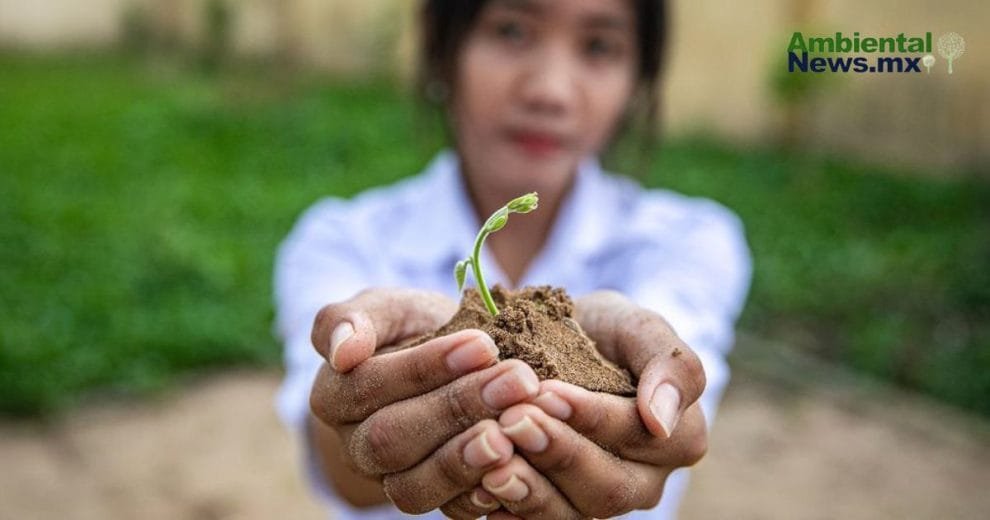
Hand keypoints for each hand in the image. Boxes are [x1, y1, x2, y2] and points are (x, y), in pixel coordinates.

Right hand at [308, 288, 541, 512]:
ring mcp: (390, 480)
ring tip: (514, 430)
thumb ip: (352, 318)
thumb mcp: (388, 308)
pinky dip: (481, 495)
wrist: (450, 365)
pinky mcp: (431, 500)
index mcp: (333, 395)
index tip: (483, 344)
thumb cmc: (414, 329)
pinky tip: (516, 468)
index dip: (424, 368)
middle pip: (391, 439)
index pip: (368, 385)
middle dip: (457, 408)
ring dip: (467, 459)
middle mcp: (356, 446)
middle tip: (517, 380)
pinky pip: (448, 511)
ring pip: (414, 486)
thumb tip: (343, 350)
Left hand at [440, 290, 708, 518]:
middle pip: (606, 486)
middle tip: (513, 420)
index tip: (547, 391)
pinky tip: (479, 489)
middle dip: (557, 453)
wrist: (557, 347)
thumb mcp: (636, 327)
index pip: (638, 434)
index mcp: (677, 437)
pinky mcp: (559, 511)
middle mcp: (643, 482)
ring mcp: (598, 502)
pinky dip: (509, 511)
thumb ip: (668, 362)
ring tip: (492, 461)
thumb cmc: (603, 333)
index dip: (592, 416)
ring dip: (530, 489)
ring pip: (571, 514)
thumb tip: (661, 420)